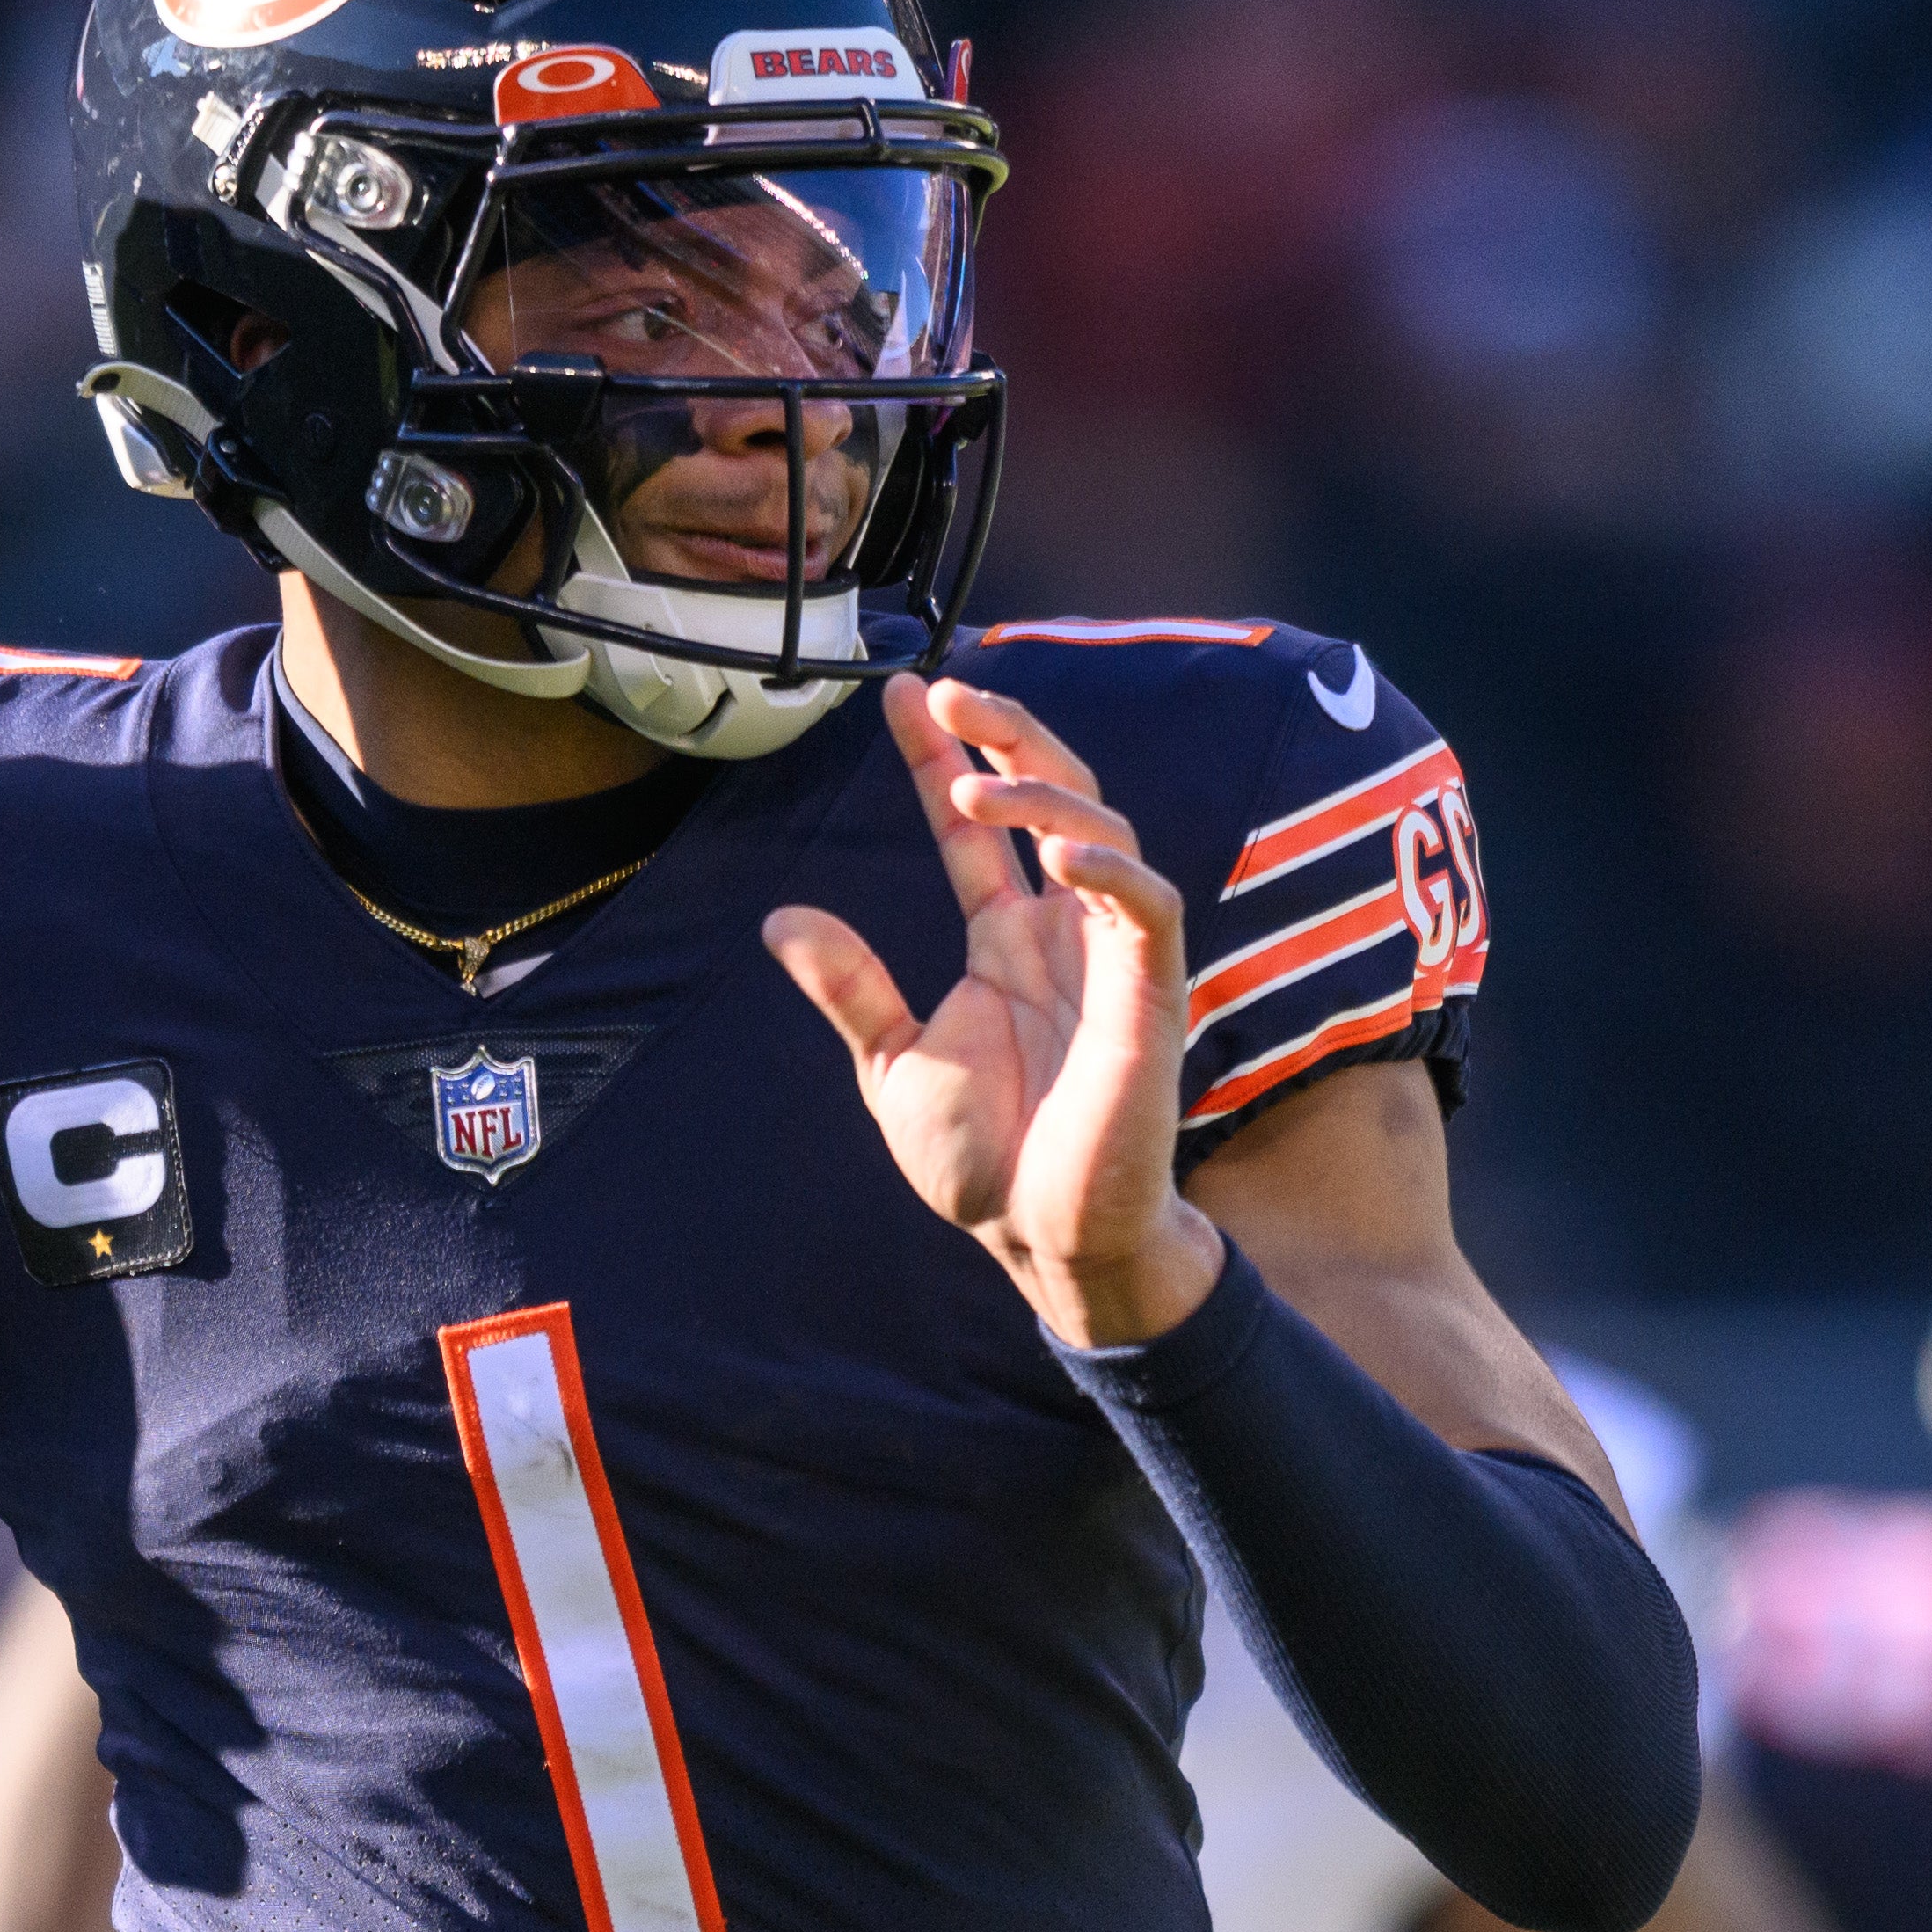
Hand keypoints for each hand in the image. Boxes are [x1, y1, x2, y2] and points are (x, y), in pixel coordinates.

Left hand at [764, 676, 1224, 1344]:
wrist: (1039, 1239)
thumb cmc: (984, 1162)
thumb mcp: (892, 1064)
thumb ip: (849, 989)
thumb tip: (780, 917)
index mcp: (1009, 941)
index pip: (975, 828)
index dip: (943, 755)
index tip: (904, 693)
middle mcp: (1065, 933)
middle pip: (1055, 794)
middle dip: (1009, 734)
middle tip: (950, 692)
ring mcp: (1112, 957)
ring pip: (1104, 831)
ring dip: (1043, 793)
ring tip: (971, 786)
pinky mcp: (1151, 996)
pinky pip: (1148, 908)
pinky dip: (1109, 870)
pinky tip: (1056, 852)